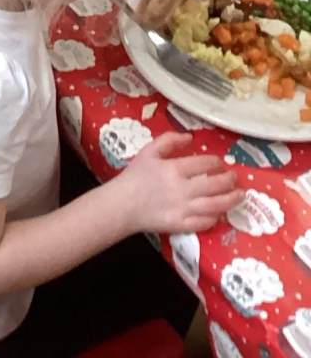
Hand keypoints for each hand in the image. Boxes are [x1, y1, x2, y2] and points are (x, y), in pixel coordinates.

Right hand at [113, 134, 240, 235]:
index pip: (204, 164)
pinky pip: (204, 223)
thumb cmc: (135, 176)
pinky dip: (216, 217)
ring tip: (240, 196)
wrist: (123, 204)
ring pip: (215, 205)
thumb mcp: (149, 151)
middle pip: (215, 185)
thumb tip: (190, 137)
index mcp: (174, 169)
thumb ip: (169, 140)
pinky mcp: (182, 225)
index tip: (220, 162)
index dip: (216, 162)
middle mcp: (183, 189)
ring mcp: (184, 209)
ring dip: (231, 200)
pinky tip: (221, 213)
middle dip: (229, 180)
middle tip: (235, 178)